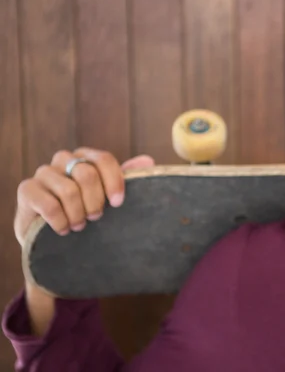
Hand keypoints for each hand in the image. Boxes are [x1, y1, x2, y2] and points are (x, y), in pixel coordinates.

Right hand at [14, 148, 154, 246]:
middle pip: (87, 174)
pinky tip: (63, 230)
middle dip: (95, 202)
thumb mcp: (107, 196)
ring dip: (78, 214)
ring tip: (79, 226)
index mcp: (85, 157)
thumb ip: (126, 178)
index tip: (118, 204)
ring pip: (68, 190)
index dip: (114, 181)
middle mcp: (64, 160)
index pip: (104, 159)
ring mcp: (43, 173)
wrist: (51, 235)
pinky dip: (60, 222)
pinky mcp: (27, 189)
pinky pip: (49, 205)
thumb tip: (148, 161)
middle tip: (96, 218)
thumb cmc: (85, 211)